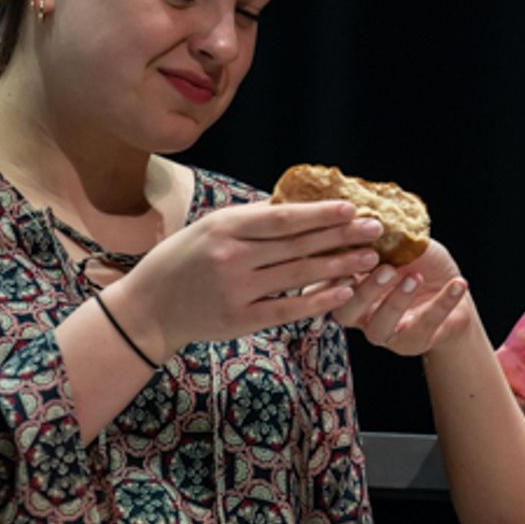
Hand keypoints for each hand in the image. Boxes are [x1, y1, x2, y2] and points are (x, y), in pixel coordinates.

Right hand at [108, 199, 382, 359]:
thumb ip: (252, 218)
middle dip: (341, 236)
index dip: (320, 214)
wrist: (149, 307)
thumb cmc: (184, 260)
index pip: (282, 219)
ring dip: (338, 267)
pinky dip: (317, 301)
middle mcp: (231, 257)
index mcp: (225, 227)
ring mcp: (236, 291)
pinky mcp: (239, 320)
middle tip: (376, 230)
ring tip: (368, 259)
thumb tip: (300, 203)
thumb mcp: (210, 227)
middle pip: (297, 246)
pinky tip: (343, 292)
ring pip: (298, 276)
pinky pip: (287, 309)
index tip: (352, 208)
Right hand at [331, 239, 473, 354]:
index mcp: (349, 286)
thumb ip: (384, 236)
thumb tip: (368, 214)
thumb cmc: (421, 261)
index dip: (332, 271)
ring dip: (397, 301)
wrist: (454, 287)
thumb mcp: (403, 243)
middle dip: (364, 290)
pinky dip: (442, 303)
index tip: (348, 252)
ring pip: (379, 327)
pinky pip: (424, 326)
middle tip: (385, 268)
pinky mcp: (413, 342)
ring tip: (417, 277)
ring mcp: (385, 331)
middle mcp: (360, 313)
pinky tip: (456, 283)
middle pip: (345, 311)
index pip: (328, 283)